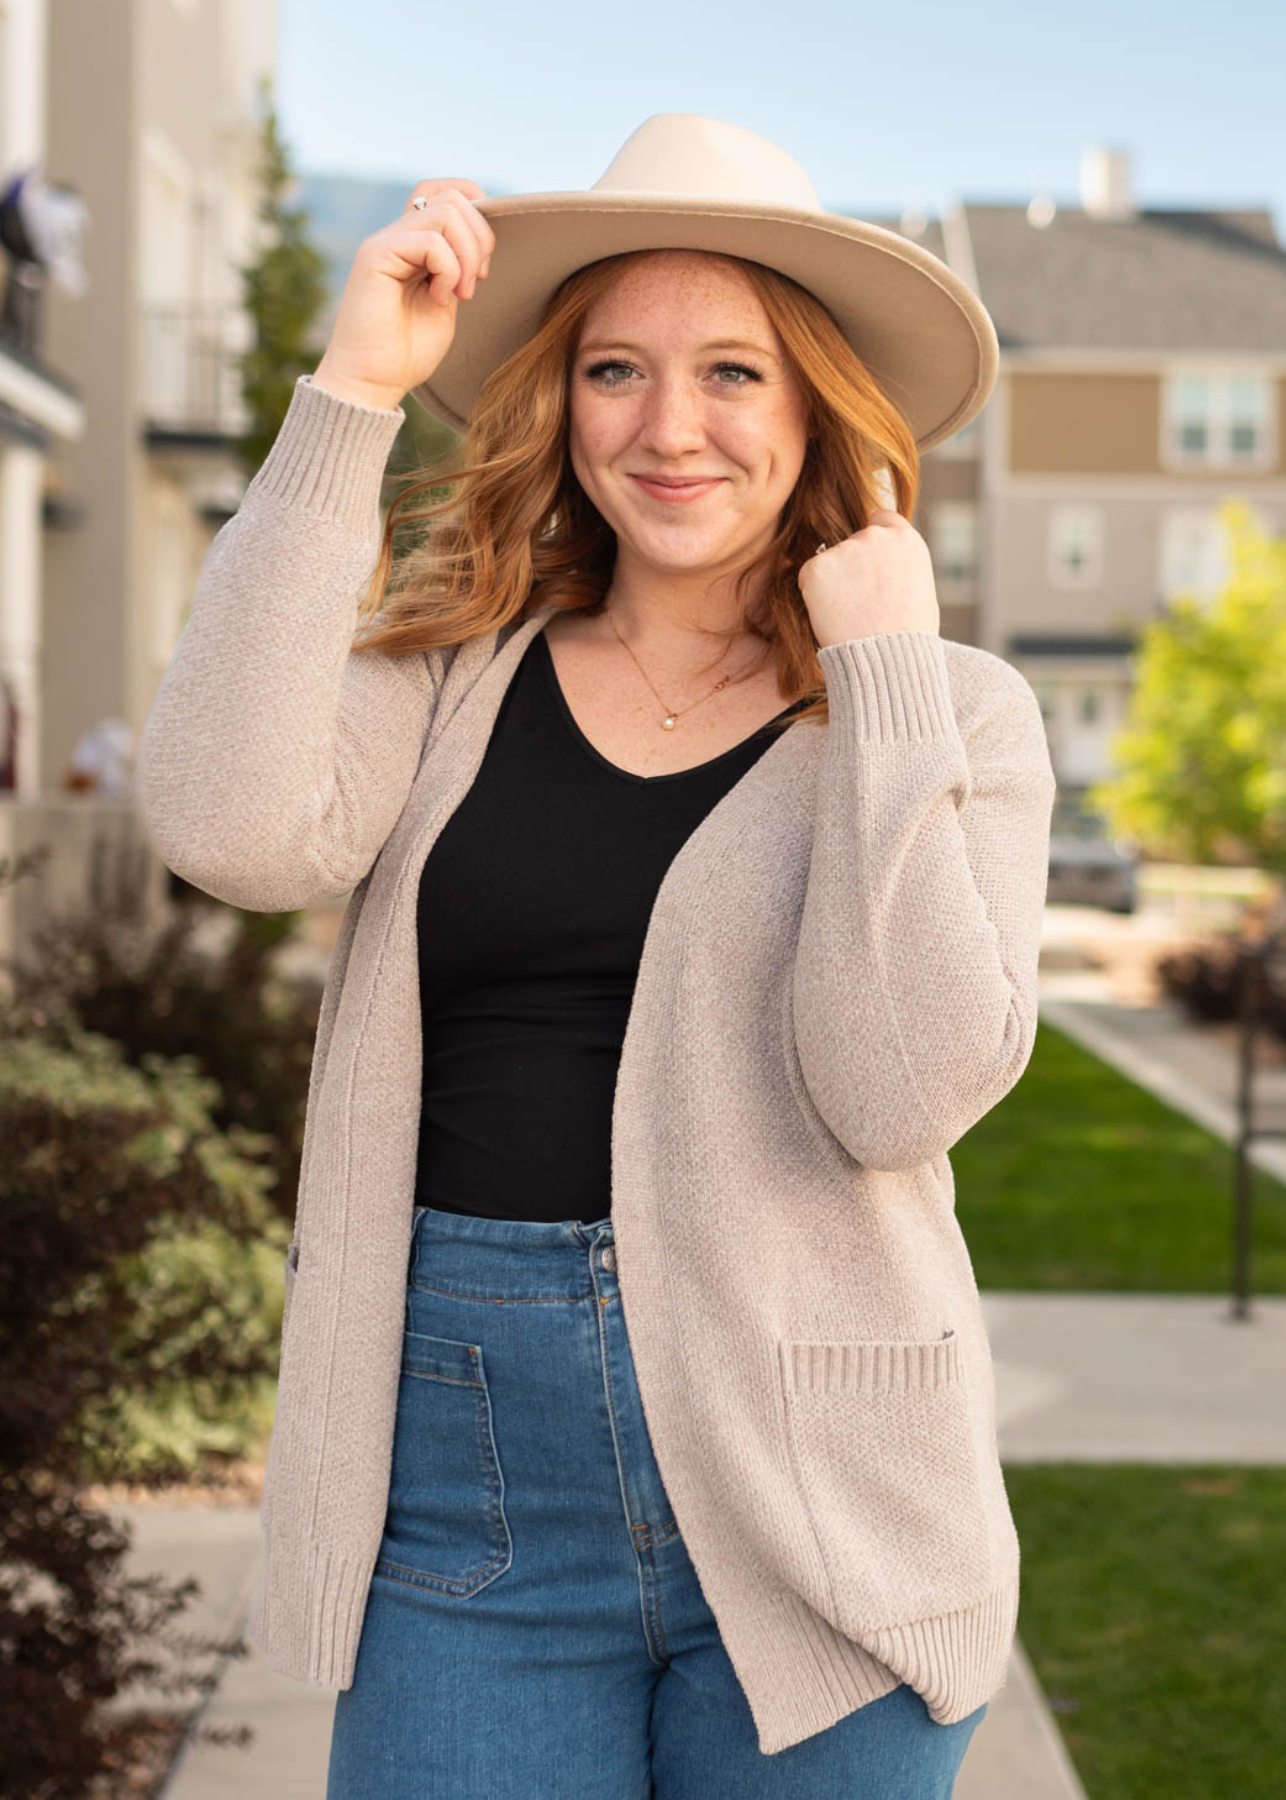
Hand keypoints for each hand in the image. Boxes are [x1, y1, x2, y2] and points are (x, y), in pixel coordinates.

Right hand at [311, 178, 497, 410]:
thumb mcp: (446, 301)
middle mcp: (397, 235)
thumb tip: (483, 238)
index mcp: (412, 243)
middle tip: (475, 282)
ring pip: (447, 211)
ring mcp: (384, 242)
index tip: (482, 264)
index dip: (477, 211)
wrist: (371, 383)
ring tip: (459, 295)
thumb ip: (458, 267)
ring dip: (467, 255)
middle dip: (480, 237)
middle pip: (452, 195)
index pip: (446, 191)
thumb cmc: (406, 353)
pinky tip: (439, 300)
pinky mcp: (376, 255)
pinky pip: (431, 240)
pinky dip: (448, 270)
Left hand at [798, 510, 939, 648]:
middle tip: (859, 604)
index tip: (869, 563)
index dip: (872, 542)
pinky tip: (833, 617)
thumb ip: (899, 567)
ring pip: (830, 563)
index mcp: (905, 539)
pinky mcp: (817, 567)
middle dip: (852, 567)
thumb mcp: (919, 589)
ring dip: (833, 584)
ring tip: (850, 616)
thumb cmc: (908, 637)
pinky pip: (808, 578)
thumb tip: (884, 568)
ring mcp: (845, 549)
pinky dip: (814, 596)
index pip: (880, 521)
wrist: (888, 659)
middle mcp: (875, 536)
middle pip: (853, 542)